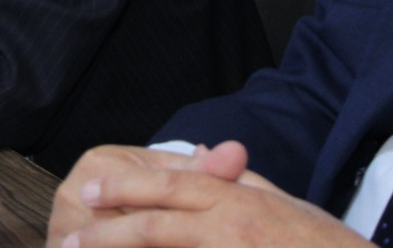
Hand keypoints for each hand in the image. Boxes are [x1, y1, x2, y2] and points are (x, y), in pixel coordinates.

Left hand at [51, 141, 371, 247]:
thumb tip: (206, 154)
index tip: (89, 190)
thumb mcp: (284, 204)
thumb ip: (241, 180)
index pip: (170, 186)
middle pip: (154, 225)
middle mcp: (231, 225)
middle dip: (105, 231)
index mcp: (239, 200)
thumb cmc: (325, 246)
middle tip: (67, 239)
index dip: (124, 187)